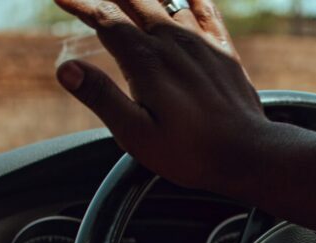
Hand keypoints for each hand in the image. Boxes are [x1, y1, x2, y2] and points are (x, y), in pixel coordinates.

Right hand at [53, 0, 273, 192]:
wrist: (249, 154)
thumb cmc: (191, 153)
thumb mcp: (137, 135)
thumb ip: (102, 97)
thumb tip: (66, 67)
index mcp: (146, 61)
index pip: (105, 19)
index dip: (80, 4)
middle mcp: (173, 41)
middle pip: (133, 0)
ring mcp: (201, 42)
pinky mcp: (222, 50)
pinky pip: (205, 7)